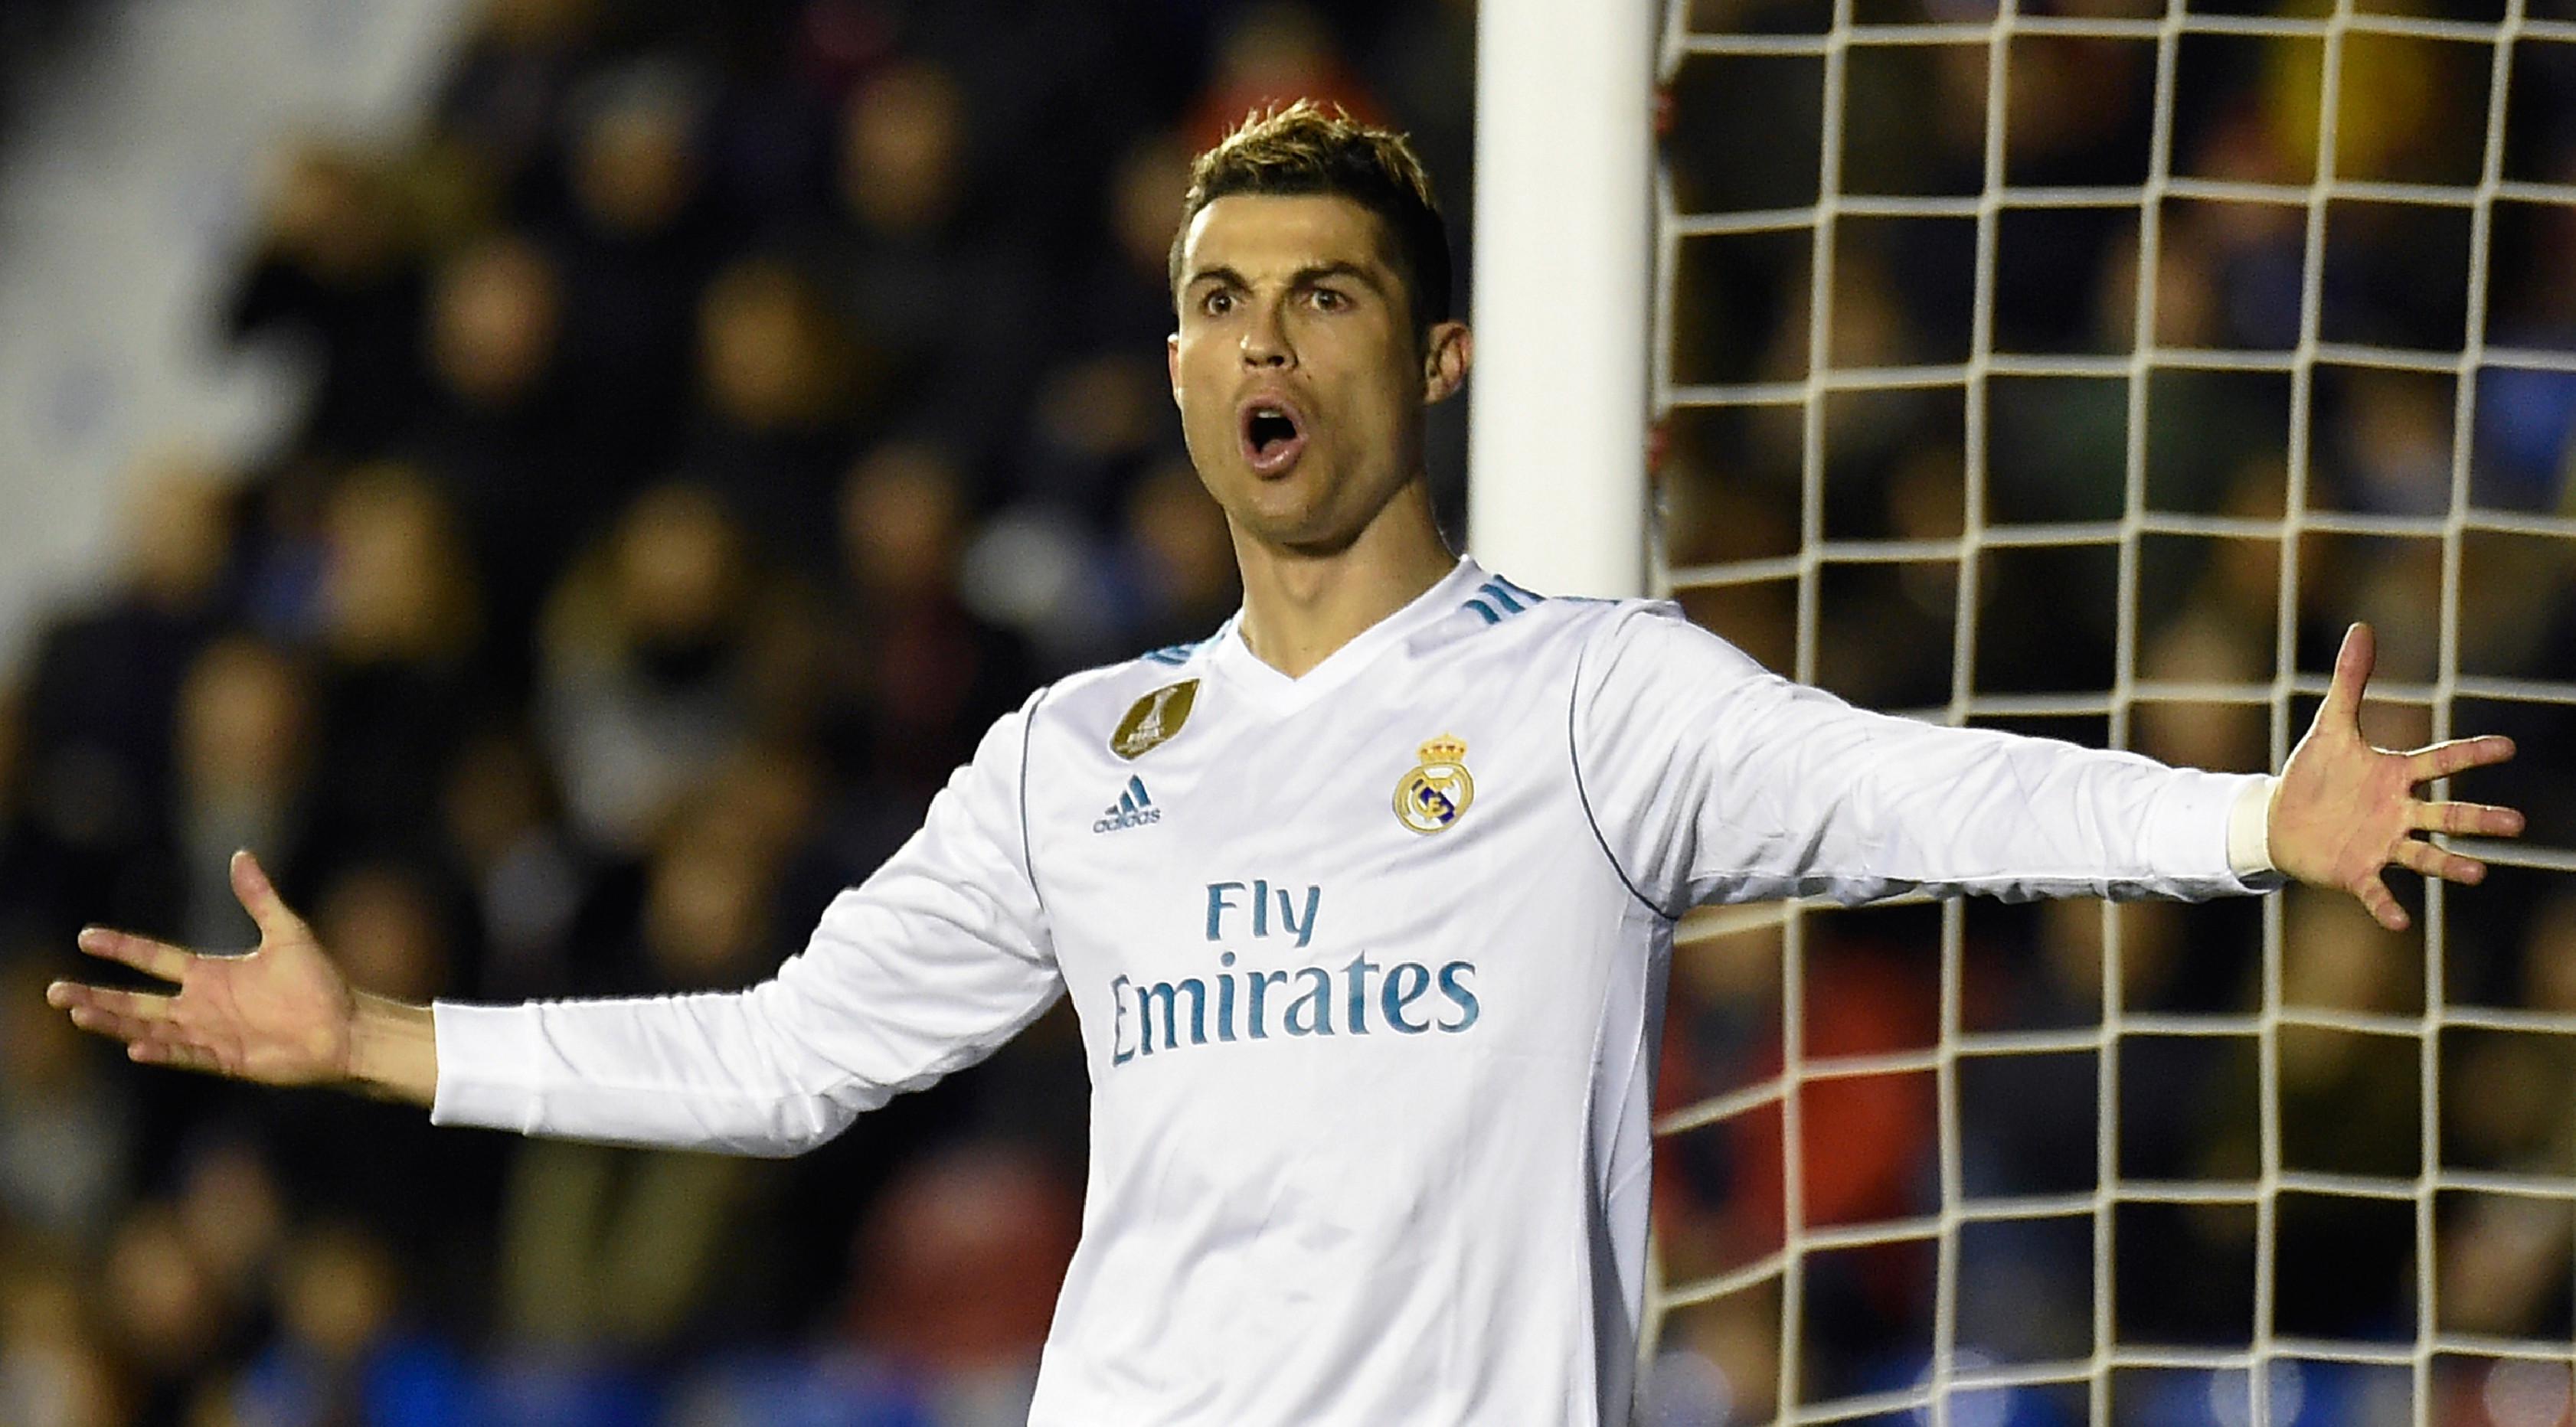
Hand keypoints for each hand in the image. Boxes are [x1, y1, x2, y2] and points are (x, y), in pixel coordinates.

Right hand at [47, 850, 357, 1082]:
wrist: (345, 1025)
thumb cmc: (319, 982)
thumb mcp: (287, 931)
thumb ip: (259, 897)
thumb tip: (240, 854)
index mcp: (211, 974)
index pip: (154, 958)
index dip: (122, 948)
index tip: (85, 937)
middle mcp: (203, 1004)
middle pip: (137, 1000)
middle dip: (96, 996)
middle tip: (54, 992)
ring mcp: (211, 1033)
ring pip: (150, 1028)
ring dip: (114, 1023)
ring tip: (77, 1015)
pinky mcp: (226, 1059)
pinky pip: (186, 1054)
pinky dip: (162, 1050)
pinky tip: (134, 1046)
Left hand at [2269, 623, 2525, 931]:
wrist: (2281, 817)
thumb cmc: (2315, 773)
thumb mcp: (2331, 724)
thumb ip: (2350, 680)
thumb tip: (2361, 627)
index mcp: (2396, 776)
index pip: (2441, 762)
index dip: (2471, 754)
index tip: (2507, 746)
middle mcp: (2398, 812)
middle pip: (2445, 815)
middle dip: (2478, 818)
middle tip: (2517, 823)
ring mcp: (2380, 843)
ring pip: (2423, 855)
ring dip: (2450, 865)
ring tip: (2478, 873)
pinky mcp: (2356, 871)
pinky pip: (2376, 891)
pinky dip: (2387, 906)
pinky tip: (2400, 923)